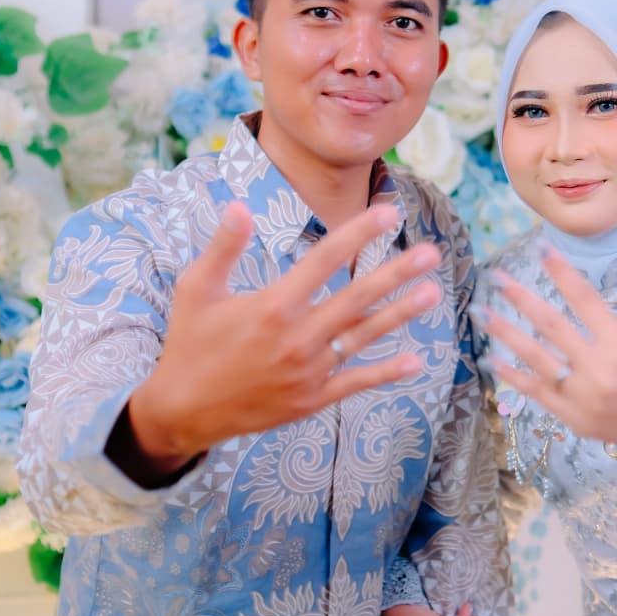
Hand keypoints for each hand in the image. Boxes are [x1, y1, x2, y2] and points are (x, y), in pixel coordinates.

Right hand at [123, 201, 439, 477]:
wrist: (183, 410)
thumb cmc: (190, 343)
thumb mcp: (196, 288)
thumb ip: (224, 247)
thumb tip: (239, 205)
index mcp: (273, 305)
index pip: (325, 259)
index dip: (359, 233)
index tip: (388, 212)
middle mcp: (297, 337)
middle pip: (357, 298)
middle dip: (396, 272)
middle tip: (431, 253)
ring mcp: (308, 371)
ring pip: (364, 336)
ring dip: (401, 314)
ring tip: (433, 292)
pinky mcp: (311, 400)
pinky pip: (356, 382)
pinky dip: (386, 372)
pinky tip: (416, 360)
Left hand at [483, 247, 616, 484]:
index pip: (584, 299)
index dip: (560, 271)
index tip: (540, 248)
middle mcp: (600, 372)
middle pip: (550, 326)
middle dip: (520, 297)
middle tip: (495, 276)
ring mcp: (583, 399)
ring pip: (535, 359)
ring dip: (504, 333)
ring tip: (479, 311)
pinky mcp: (575, 420)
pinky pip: (537, 393)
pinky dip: (512, 376)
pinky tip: (489, 360)